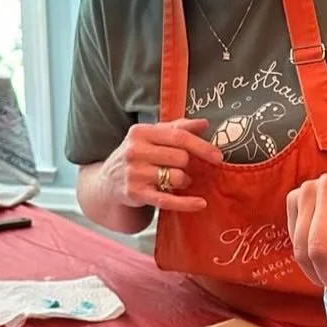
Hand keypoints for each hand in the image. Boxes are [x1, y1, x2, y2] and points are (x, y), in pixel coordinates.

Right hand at [101, 118, 223, 213]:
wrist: (107, 181)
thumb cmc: (137, 155)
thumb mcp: (152, 136)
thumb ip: (178, 128)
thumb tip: (204, 123)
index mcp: (140, 132)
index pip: (178, 136)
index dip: (201, 146)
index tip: (218, 156)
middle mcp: (134, 151)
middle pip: (180, 157)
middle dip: (188, 165)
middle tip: (183, 168)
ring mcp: (134, 173)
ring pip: (176, 177)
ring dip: (183, 181)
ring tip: (176, 180)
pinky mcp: (136, 193)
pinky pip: (167, 199)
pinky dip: (186, 203)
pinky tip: (200, 203)